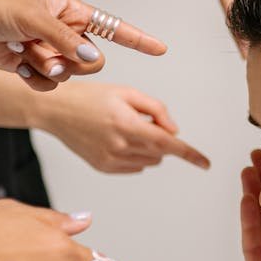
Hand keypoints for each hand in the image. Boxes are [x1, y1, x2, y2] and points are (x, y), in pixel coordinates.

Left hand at [0, 0, 167, 91]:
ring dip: (46, 69)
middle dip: (72, 63)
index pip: (114, 28)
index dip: (139, 39)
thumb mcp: (34, 18)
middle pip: (94, 61)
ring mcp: (52, 51)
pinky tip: (17, 66)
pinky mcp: (35, 67)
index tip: (160, 49)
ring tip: (23, 54)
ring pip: (71, 76)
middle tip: (46, 55)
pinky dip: (34, 80)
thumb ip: (66, 40)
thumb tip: (94, 59)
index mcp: (73, 13)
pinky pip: (49, 85)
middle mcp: (67, 33)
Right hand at [34, 81, 209, 173]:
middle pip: (161, 151)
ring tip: (126, 127)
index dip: (190, 154)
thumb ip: (156, 110)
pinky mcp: (104, 167)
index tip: (205, 163)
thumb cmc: (90, 96)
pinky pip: (135, 166)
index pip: (168, 144)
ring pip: (150, 160)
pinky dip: (136, 155)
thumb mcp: (127, 92)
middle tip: (140, 119)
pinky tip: (117, 138)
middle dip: (160, 137)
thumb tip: (174, 131)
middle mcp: (120, 147)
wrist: (55, 110)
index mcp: (127, 125)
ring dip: (149, 147)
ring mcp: (111, 160)